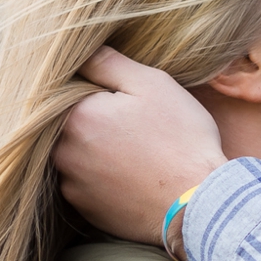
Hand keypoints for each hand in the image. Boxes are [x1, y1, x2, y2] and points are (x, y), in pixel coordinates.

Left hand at [52, 46, 227, 243]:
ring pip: (76, 154)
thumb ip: (109, 63)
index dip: (97, 90)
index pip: (70, 91)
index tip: (122, 97)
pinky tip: (132, 173)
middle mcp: (63, 152)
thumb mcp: (152, 85)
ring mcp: (72, 185)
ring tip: (135, 150)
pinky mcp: (85, 210)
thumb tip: (81, 51)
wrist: (197, 202)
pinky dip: (103, 176)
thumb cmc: (179, 139)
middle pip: (70, 124)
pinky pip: (86, 183)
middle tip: (133, 124)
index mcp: (75, 116)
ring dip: (96, 149)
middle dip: (95, 120)